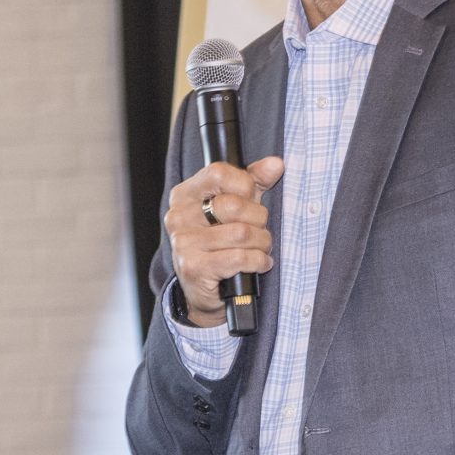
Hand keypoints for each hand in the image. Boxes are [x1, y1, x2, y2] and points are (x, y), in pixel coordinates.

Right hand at [166, 155, 284, 325]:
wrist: (203, 291)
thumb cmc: (221, 244)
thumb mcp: (235, 207)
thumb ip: (254, 182)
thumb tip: (276, 164)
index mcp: (185, 195)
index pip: (219, 173)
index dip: (245, 185)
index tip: (251, 199)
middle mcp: (179, 216)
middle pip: (234, 205)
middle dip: (259, 220)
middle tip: (259, 230)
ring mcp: (184, 243)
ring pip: (242, 233)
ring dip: (261, 243)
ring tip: (260, 248)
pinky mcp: (194, 267)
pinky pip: (239, 257)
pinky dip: (258, 261)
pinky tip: (259, 264)